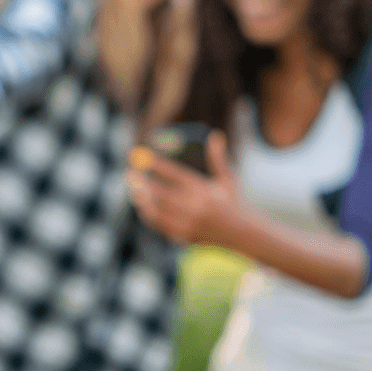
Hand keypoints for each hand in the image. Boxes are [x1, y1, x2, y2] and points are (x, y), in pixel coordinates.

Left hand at [126, 131, 242, 245]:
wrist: (241, 235)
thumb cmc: (234, 203)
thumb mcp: (228, 180)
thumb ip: (217, 159)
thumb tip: (214, 135)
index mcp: (204, 190)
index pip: (174, 173)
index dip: (156, 164)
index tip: (142, 155)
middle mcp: (194, 207)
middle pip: (160, 192)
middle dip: (142, 182)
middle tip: (130, 173)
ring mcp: (186, 223)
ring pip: (155, 210)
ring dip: (141, 198)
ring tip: (133, 188)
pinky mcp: (181, 235)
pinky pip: (158, 224)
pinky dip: (147, 214)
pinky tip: (142, 205)